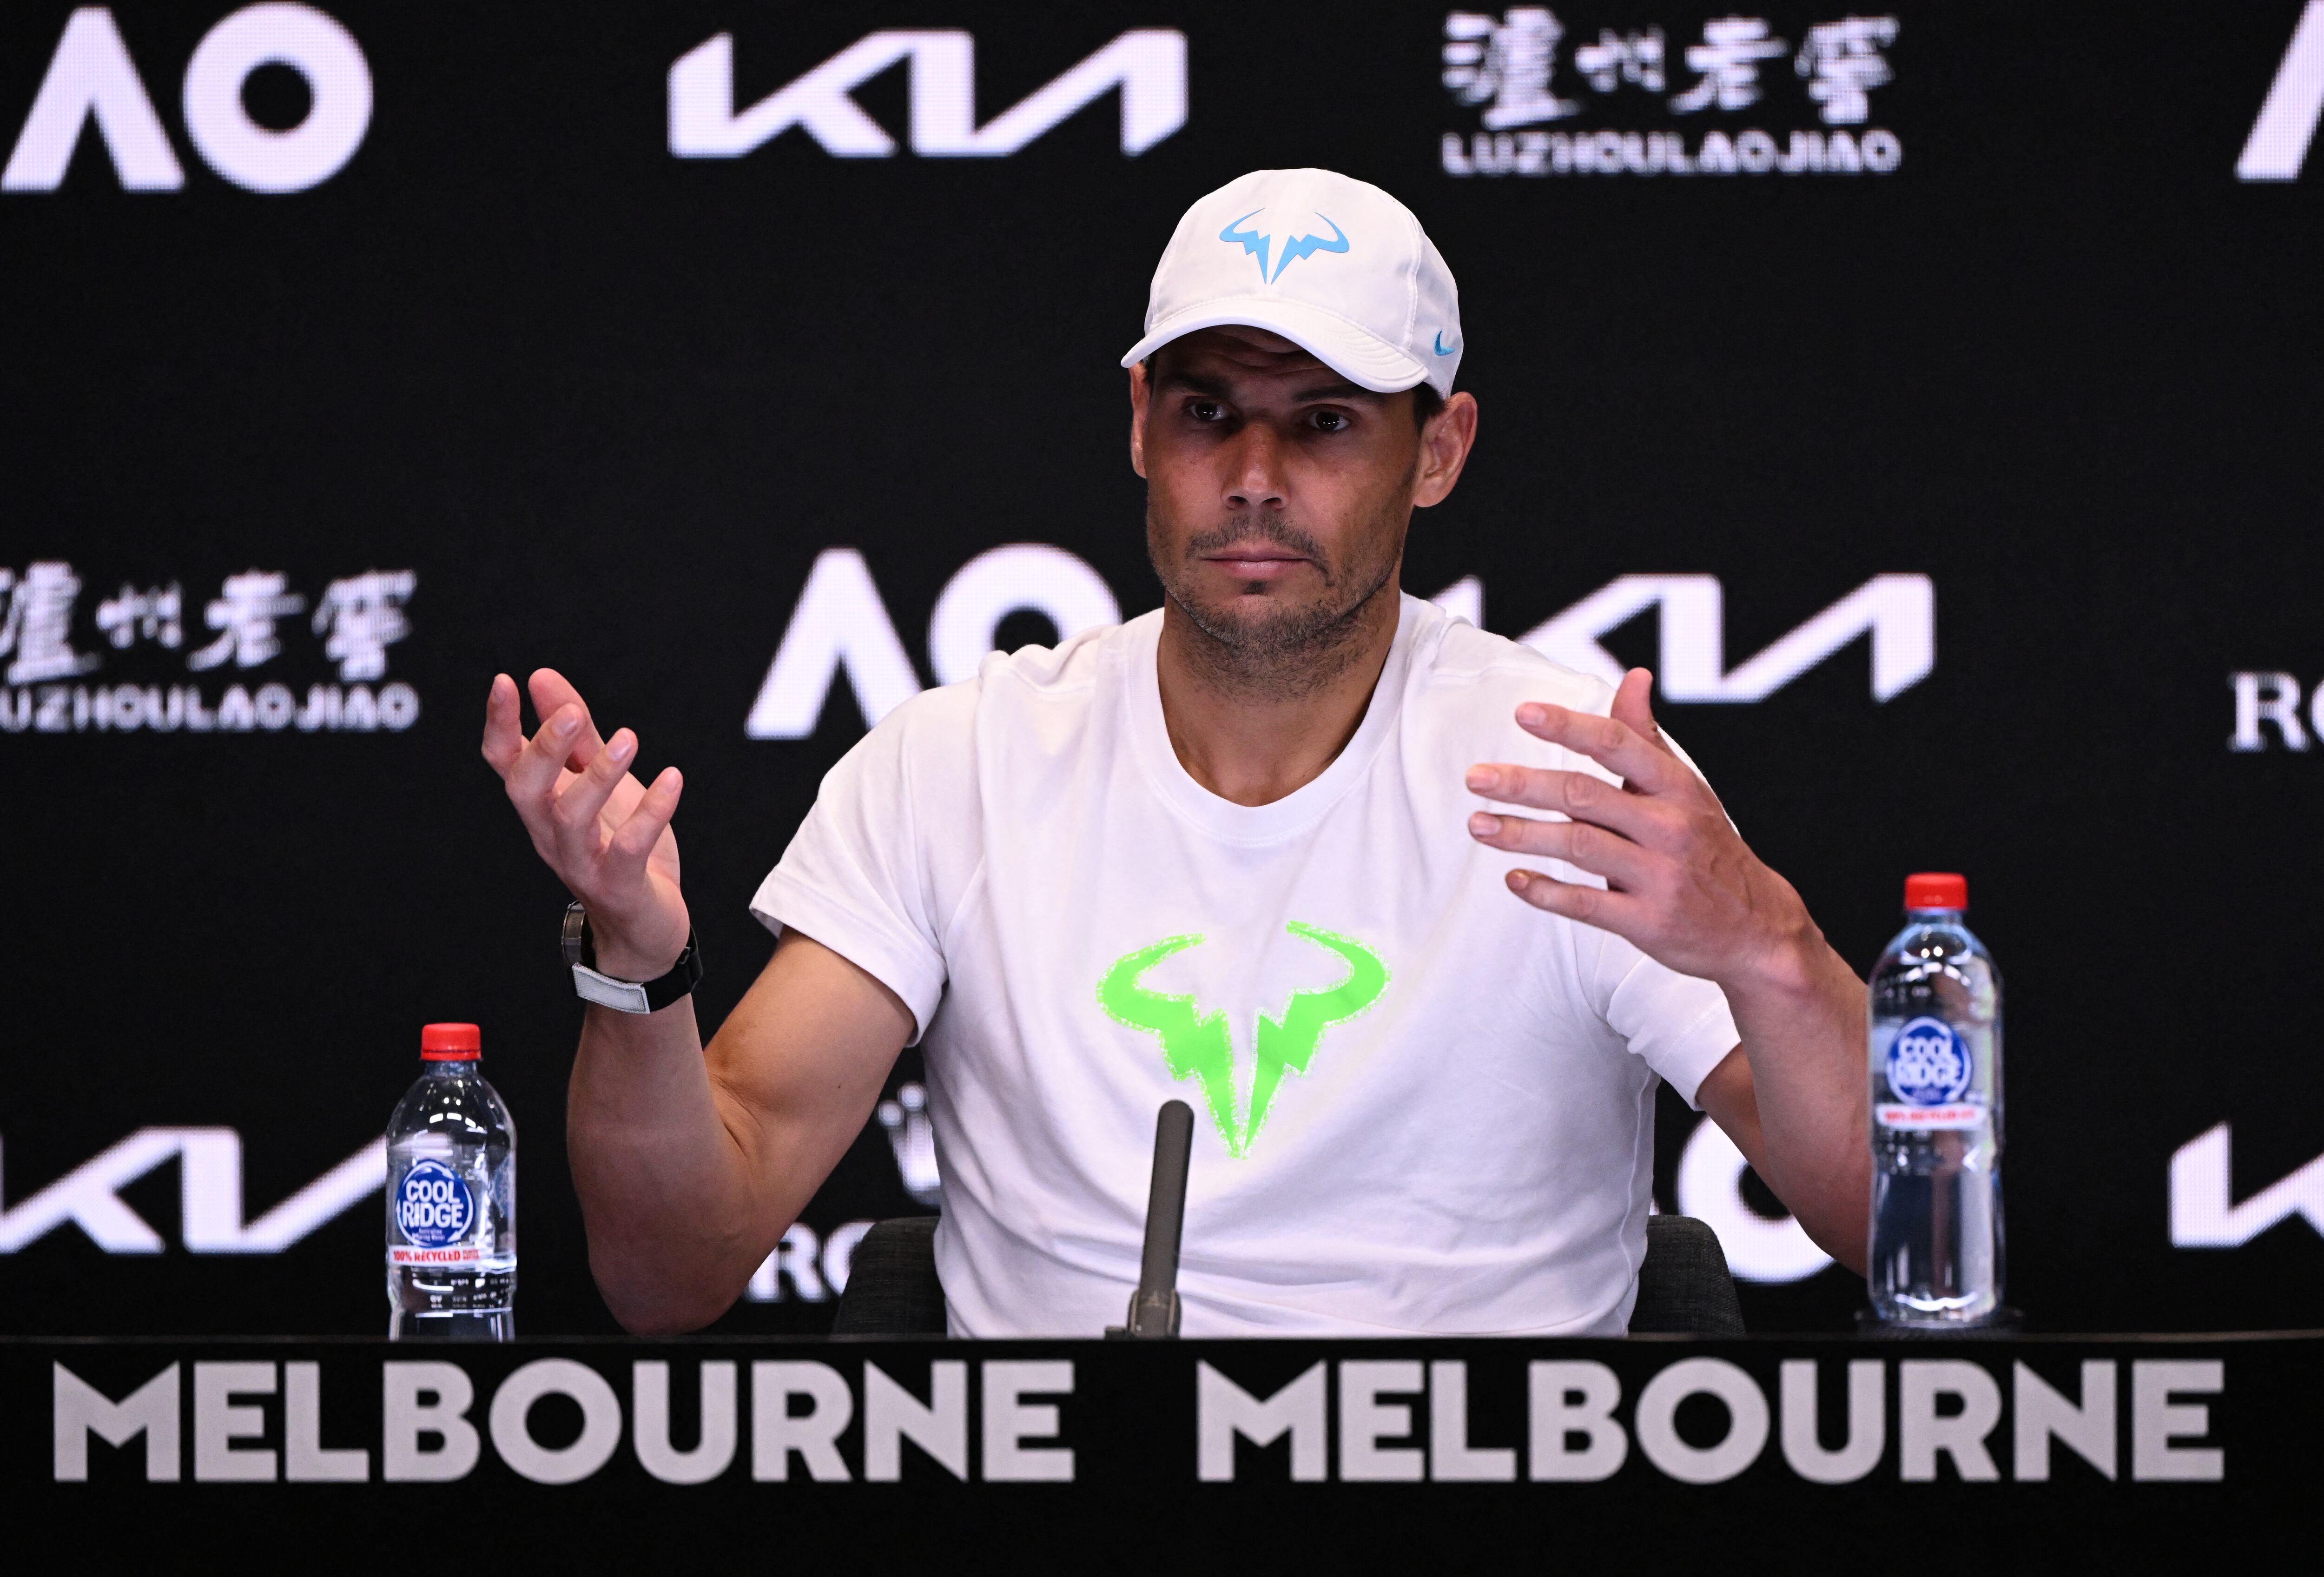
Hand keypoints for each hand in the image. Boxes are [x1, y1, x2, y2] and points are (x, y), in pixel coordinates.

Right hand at [481, 668, 689, 981]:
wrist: (647, 926)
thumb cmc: (619, 846)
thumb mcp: (599, 781)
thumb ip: (575, 734)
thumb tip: (540, 677)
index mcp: (542, 805)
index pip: (505, 763)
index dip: (499, 724)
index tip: (505, 681)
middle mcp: (551, 834)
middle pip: (526, 790)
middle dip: (545, 748)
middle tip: (574, 711)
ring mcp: (582, 863)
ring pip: (571, 818)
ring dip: (598, 775)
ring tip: (630, 739)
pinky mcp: (619, 887)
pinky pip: (628, 850)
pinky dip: (651, 814)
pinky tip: (673, 780)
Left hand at [1463, 668, 1816, 989]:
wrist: (1755, 927)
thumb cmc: (1705, 846)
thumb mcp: (1684, 788)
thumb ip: (1646, 737)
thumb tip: (1633, 677)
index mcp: (1677, 787)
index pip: (1617, 744)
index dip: (1568, 726)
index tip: (1523, 714)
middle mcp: (1669, 827)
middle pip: (1583, 795)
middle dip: (1523, 785)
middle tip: (1476, 778)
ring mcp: (1659, 876)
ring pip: (1577, 846)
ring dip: (1521, 833)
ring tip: (1478, 824)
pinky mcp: (1648, 922)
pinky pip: (1585, 904)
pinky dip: (1544, 891)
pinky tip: (1513, 878)